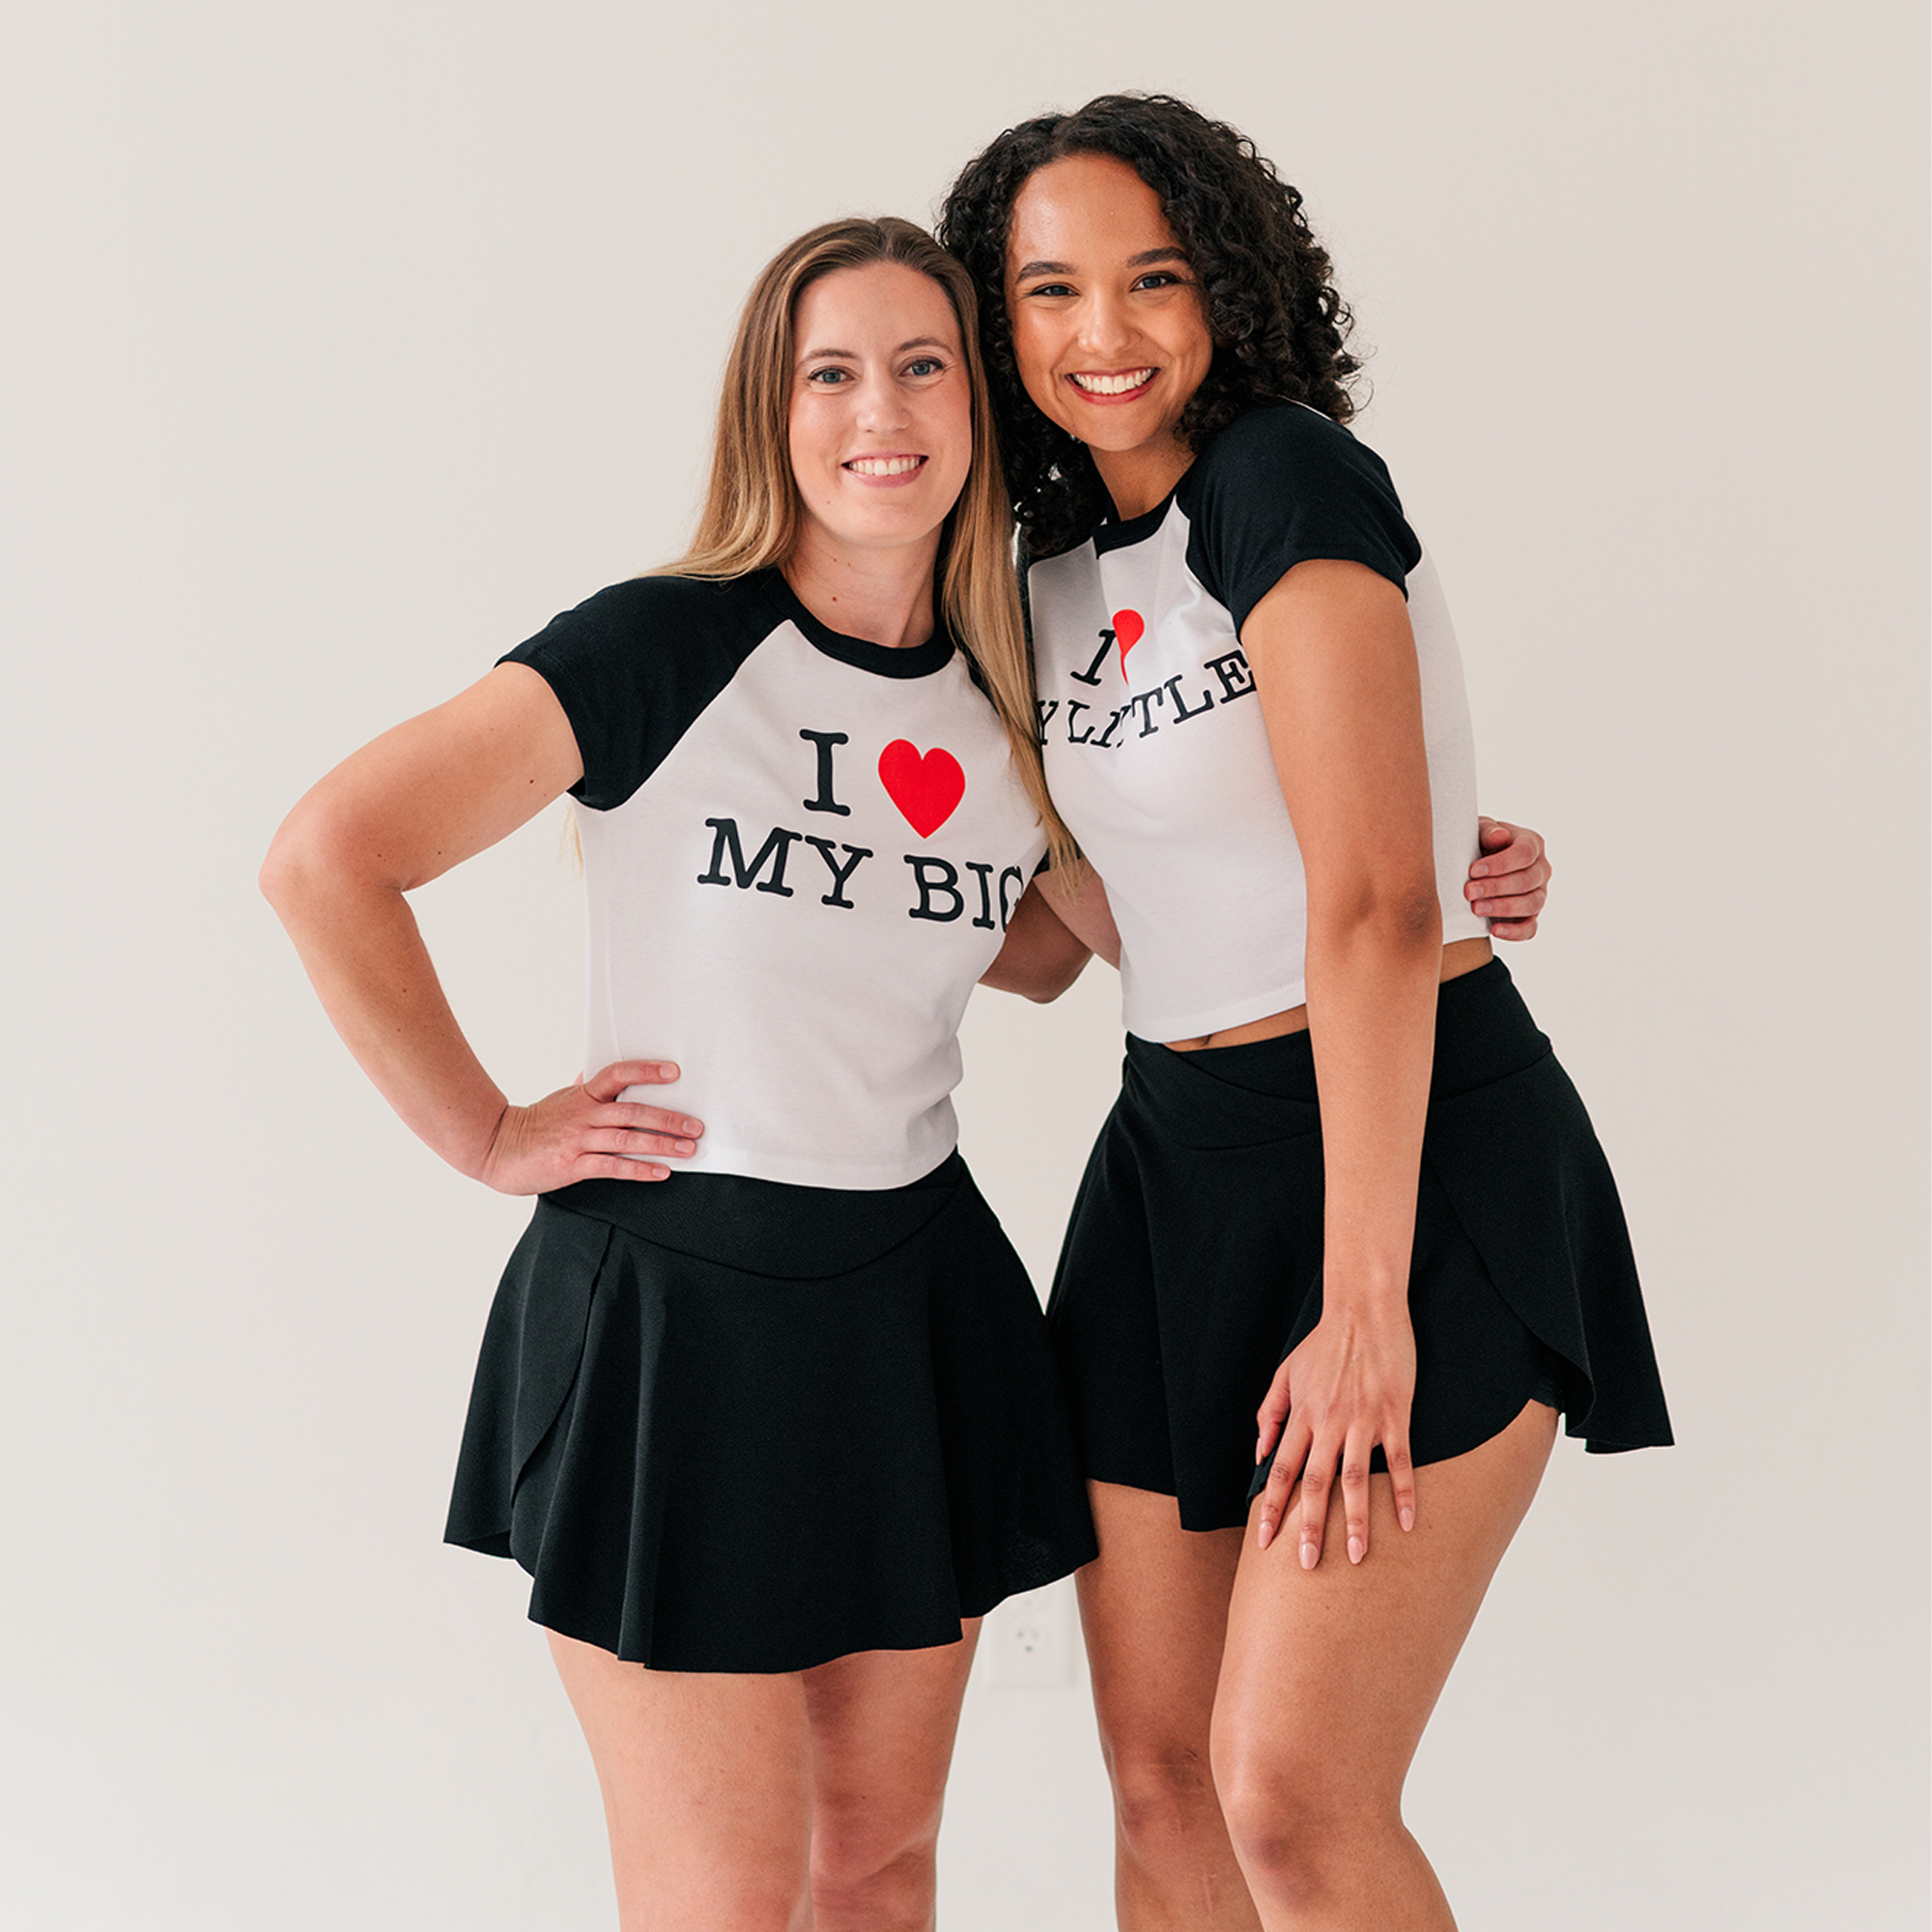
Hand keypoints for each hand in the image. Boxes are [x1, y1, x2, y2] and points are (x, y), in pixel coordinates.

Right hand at [477, 1060, 702, 1194]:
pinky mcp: (572, 1165)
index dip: (646, 1071)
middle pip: (632, 1111)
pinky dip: (639, 1169)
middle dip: (668, 1118)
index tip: (674, 1072)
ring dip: (661, 1144)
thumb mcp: (561, 1099)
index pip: (617, 1074)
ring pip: (626, 1139)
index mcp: (583, 1095)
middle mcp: (584, 1115)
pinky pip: (612, 1167)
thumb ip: (583, 1087)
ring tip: (688, 1148)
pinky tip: (661, 1172)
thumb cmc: (534, 1124)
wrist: (497, 1148)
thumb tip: (594, 1071)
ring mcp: (578, 1140)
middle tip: (695, 1125)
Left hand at [1253, 1301, 1416, 1567]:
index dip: (1271, 1506)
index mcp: (1302, 1415)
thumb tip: (1258, 1453)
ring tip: (1357, 1557)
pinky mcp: (1396, 1416)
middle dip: (1310, 1527)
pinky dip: (1404, 1493)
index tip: (1265, 1540)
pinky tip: (1407, 1522)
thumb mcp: (1285, 1373)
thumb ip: (1270, 1413)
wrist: (1364, 1311)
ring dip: (1356, 1521)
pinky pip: (1400, 1461)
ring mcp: (1364, 1421)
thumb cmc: (1324, 1343)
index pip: (1280, 1470)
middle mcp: (1329, 1423)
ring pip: (1356, 1480)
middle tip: (1307, 1565)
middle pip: (1315, 1484)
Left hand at [1466, 817, 1549, 939]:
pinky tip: (1494, 930)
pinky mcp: (1531, 916)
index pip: (1524, 853)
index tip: (1473, 870)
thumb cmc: (1478, 843)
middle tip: (1469, 892)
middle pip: (1526, 880)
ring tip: (1476, 909)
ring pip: (1531, 904)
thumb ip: (1489, 831)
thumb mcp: (1479, 830)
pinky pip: (1530, 929)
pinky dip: (1514, 932)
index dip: (1500, 863)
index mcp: (1532, 844)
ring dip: (1503, 908)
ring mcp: (1539, 894)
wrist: (1475, 866)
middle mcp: (1541, 869)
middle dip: (1496, 887)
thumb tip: (1500, 836)